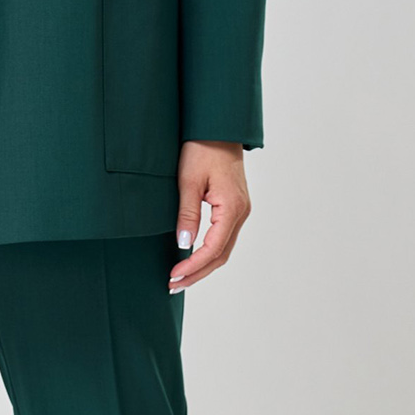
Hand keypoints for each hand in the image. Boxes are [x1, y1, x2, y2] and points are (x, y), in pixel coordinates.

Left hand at [168, 141, 250, 290]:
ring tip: (180, 278)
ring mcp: (240, 211)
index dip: (193, 265)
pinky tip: (193, 258)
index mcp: (232, 207)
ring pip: (224, 249)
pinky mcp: (235, 207)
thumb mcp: (189, 182)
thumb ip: (187, 214)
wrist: (217, 129)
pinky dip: (208, 253)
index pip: (213, 248)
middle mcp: (241, 212)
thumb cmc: (202, 149)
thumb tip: (183, 245)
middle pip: (221, 255)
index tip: (173, 276)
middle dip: (197, 273)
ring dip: (203, 266)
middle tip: (173, 285)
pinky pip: (224, 238)